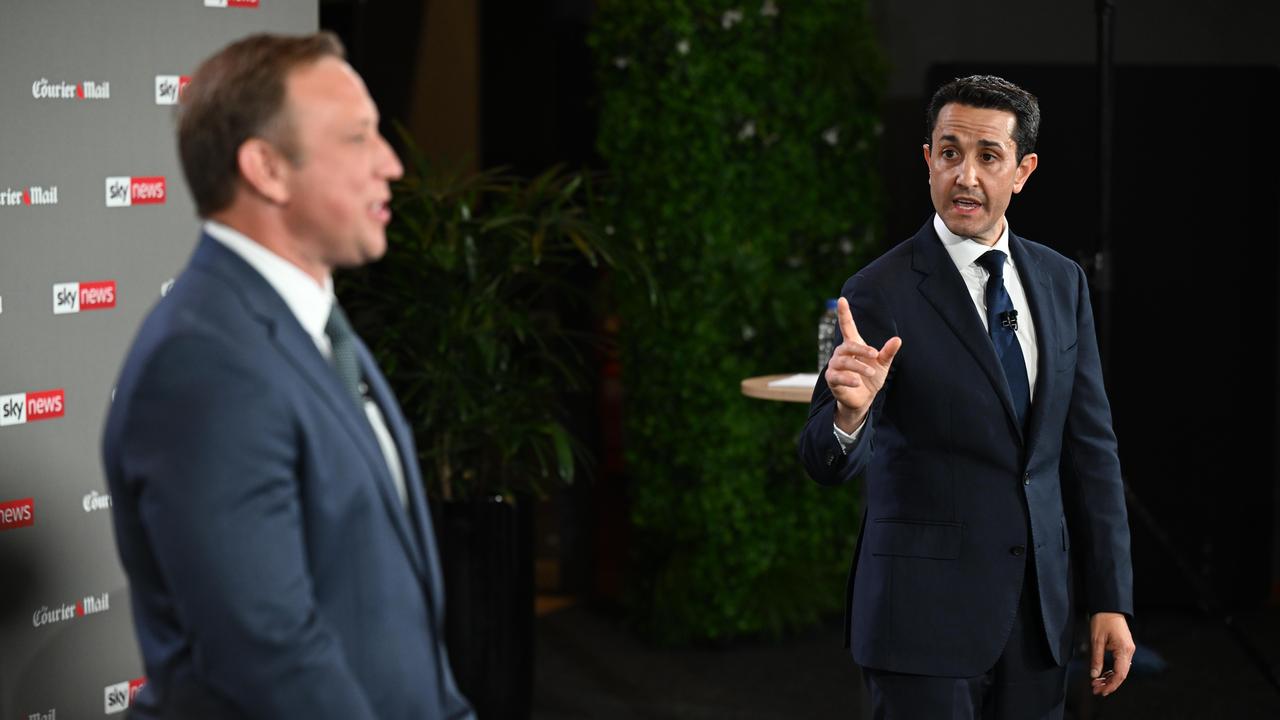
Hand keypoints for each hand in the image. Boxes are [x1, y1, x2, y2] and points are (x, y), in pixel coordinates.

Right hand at [825, 297, 900, 431]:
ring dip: (858, 366)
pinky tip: (857, 382)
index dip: (844, 313)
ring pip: (843, 361)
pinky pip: (837, 376)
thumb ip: (887, 352)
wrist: (863, 399)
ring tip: (871, 372)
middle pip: (848, 346)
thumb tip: (897, 339)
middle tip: (875, 355)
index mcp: (853, 345)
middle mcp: (841, 353)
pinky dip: (848, 378)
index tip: (842, 299)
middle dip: (861, 349)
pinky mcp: (832, 379)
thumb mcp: (882, 365)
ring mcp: (835, 366)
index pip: (847, 326)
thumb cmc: (871, 378)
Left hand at [1089, 612, 1135, 695]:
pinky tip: (1103, 675)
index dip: (1110, 685)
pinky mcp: (1125, 648)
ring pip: (1121, 670)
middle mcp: (1129, 651)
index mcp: (1123, 650)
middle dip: (1109, 684)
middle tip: (1096, 690)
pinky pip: (1120, 664)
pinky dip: (1112, 671)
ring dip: (1110, 678)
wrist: (1109, 608)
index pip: (1120, 674)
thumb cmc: (1102, 621)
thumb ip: (1096, 659)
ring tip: (1097, 684)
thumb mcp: (1096, 640)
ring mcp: (1128, 650)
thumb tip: (1094, 675)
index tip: (1100, 690)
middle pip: (1121, 674)